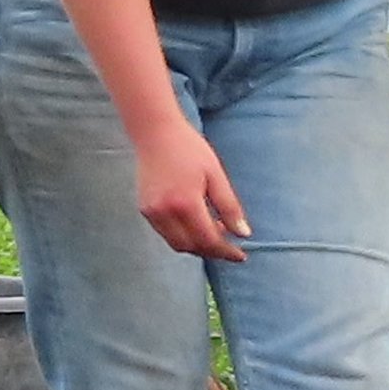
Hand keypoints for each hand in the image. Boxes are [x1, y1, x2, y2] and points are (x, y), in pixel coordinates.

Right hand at [133, 124, 252, 262]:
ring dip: (197, 245)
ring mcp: (152, 213)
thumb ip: (229, 207)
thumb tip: (243, 233)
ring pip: (177, 243)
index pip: (208, 240)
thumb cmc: (189, 149)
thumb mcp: (216, 175)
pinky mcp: (145, 210)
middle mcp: (165, 213)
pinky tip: (196, 223)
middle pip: (191, 247)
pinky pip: (166, 233)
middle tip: (229, 246)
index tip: (241, 255)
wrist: (155, 134)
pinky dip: (183, 235)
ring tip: (214, 233)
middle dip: (212, 251)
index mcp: (186, 203)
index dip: (226, 251)